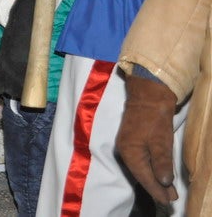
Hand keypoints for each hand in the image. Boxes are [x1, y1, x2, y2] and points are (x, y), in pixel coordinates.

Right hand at [116, 75, 178, 204]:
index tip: (169, 201)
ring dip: (154, 180)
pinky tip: (158, 174)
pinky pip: (141, 161)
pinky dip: (151, 170)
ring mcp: (128, 146)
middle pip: (141, 175)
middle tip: (171, 199)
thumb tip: (164, 183)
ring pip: (141, 168)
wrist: (148, 94)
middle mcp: (125, 152)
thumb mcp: (161, 140)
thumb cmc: (154, 117)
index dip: (157, 191)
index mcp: (130, 153)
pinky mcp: (132, 141)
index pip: (145, 178)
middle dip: (156, 188)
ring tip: (167, 191)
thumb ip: (162, 162)